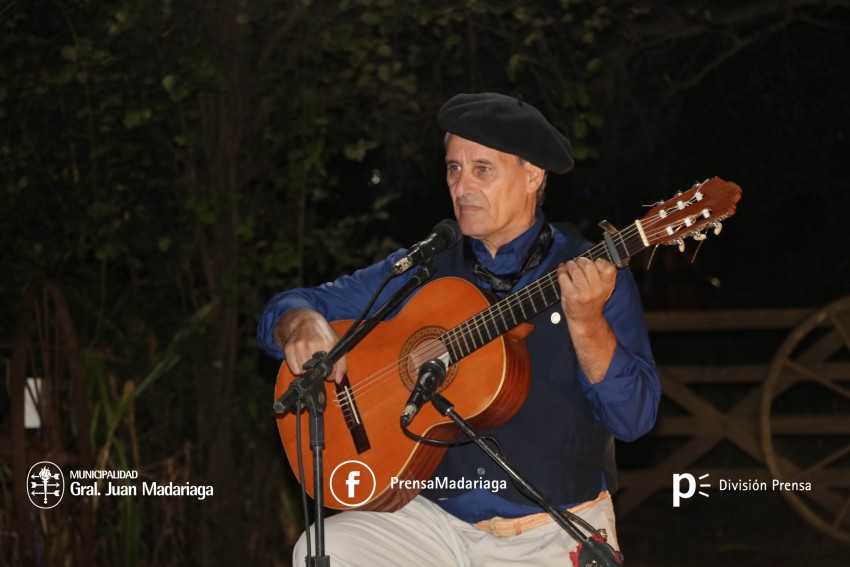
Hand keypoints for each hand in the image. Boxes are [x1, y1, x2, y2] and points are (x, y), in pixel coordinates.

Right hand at [273, 308, 347, 383]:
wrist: (306, 321)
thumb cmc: (323, 335)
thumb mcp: (337, 345)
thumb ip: (342, 364)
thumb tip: (338, 379)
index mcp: (327, 344)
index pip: (329, 370)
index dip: (330, 374)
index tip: (328, 370)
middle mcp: (312, 344)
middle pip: (315, 373)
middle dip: (318, 372)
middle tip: (318, 363)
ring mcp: (299, 346)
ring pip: (303, 372)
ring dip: (307, 370)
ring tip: (309, 359)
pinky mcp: (289, 348)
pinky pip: (294, 369)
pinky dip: (297, 368)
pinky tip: (301, 358)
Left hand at [557, 258, 616, 381]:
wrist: (586, 320)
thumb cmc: (593, 301)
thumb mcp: (604, 288)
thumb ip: (601, 275)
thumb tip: (588, 258)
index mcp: (608, 286)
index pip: (607, 267)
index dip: (599, 262)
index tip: (594, 264)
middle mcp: (597, 289)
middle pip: (588, 265)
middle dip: (581, 261)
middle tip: (578, 263)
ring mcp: (583, 292)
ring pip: (574, 269)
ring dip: (570, 265)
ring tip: (569, 266)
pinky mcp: (570, 295)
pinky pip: (563, 276)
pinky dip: (561, 270)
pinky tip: (562, 271)